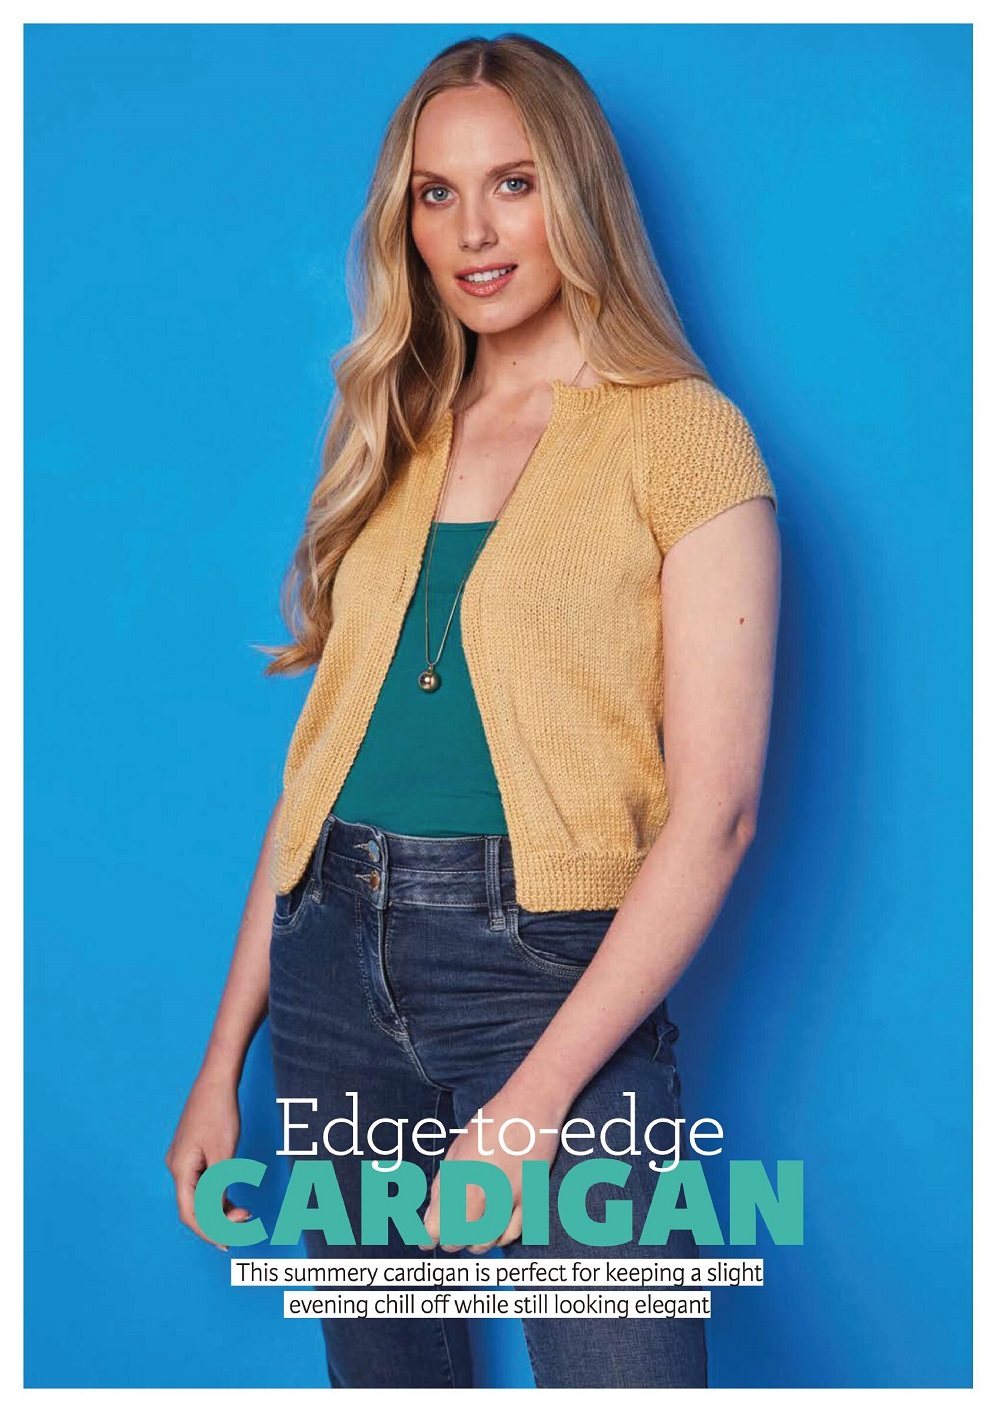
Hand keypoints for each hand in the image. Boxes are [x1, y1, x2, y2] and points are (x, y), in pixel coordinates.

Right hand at [165, 1070, 250, 1251]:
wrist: (216, 1080)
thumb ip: (218, 1189)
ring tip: (244, 1211)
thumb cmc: (219, 1114)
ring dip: (219, 1207)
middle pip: (193, 1206)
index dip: (208, 1232)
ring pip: (199, 1194)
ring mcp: (183, 1159)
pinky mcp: (192, 1151)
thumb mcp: (223, 1156)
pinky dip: (217, 1192)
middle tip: (245, 1222)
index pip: (190, 1214)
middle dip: (217, 1220)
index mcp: (180, 1170)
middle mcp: (177, 1166)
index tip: (227, 1244)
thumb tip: (217, 1215)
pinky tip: (233, 1198)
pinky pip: (202, 1181)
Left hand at [419, 1083, 569, 1254]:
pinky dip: (501, 1238)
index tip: (426, 1240)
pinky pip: (513, 1233)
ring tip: (470, 1236)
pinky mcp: (530, 1198)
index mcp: (458, 1177)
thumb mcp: (456, 1149)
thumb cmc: (490, 1123)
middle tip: (448, 1236)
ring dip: (475, 1243)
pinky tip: (495, 1230)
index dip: (428, 1237)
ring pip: (487, 1242)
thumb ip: (443, 1185)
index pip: (437, 1226)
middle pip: (460, 1238)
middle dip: (450, 1241)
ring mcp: (507, 1197)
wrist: (530, 1107)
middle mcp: (482, 1192)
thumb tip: (433, 1215)